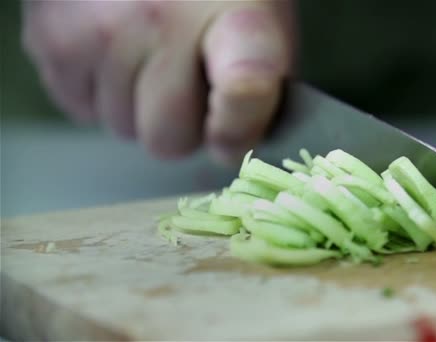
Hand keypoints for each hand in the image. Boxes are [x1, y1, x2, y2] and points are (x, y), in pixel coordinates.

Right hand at [22, 0, 292, 162]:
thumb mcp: (261, 22)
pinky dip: (101, 93)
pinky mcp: (56, 38)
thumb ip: (261, 87)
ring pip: (122, 128)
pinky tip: (119, 51)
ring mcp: (104, 30)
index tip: (230, 139)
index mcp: (238, 20)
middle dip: (179, 126)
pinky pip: (84, 110)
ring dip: (137, 107)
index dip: (237, 126)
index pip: (245, 88)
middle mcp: (165, 21)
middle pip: (168, 139)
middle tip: (186, 80)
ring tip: (150, 53)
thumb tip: (231, 147)